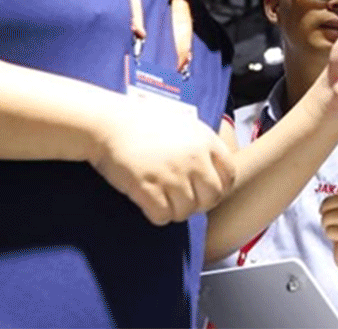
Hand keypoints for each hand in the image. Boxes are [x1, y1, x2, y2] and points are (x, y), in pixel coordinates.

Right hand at [87, 95, 236, 224]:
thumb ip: (201, 144)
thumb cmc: (142, 120)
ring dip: (174, 209)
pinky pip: (162, 216)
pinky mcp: (149, 188)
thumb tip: (213, 167)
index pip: (228, 175)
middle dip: (198, 203)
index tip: (205, 190)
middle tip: (182, 198)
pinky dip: (156, 214)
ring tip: (162, 197)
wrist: (108, 122)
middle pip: (211, 198)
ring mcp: (172, 175)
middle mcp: (194, 159)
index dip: (218, 187)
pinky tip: (148, 201)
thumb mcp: (184, 123)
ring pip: (186, 211)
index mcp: (205, 140)